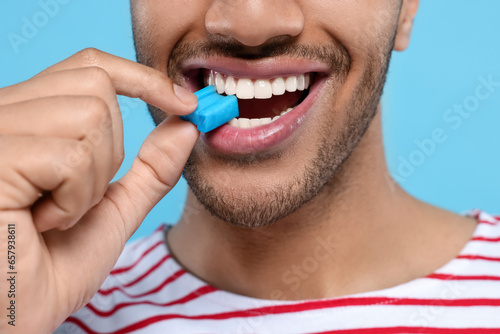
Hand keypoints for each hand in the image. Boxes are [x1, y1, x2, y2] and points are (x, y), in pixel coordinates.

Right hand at [0, 48, 198, 333]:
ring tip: (54, 214)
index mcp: (30, 119)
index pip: (90, 67)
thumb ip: (151, 168)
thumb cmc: (49, 268)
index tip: (185, 104)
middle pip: (96, 86)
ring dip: (92, 180)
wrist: (7, 319)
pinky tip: (40, 223)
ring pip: (89, 115)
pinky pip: (71, 155)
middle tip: (77, 198)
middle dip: (111, 150)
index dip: (142, 78)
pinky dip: (75, 198)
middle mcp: (4, 113)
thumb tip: (186, 125)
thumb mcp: (113, 210)